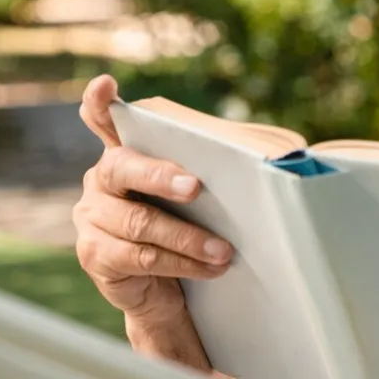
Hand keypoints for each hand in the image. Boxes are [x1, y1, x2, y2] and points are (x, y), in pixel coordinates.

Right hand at [73, 75, 234, 324]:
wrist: (170, 293)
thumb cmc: (193, 229)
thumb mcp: (206, 195)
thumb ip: (220, 165)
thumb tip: (286, 152)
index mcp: (125, 154)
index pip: (103, 120)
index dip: (100, 102)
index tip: (108, 84)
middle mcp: (100, 181)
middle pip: (122, 167)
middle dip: (160, 175)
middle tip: (196, 187)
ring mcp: (91, 218)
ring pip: (140, 223)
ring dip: (188, 237)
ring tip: (224, 250)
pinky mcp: (95, 255)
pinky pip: (142, 257)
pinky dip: (182, 262)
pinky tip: (211, 267)